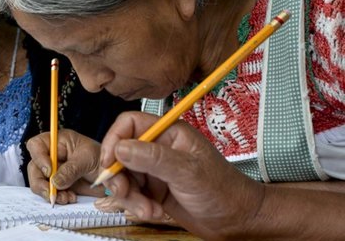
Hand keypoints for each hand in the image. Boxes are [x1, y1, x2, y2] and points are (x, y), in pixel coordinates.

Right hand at [26, 129, 104, 204]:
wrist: (112, 174)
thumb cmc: (101, 157)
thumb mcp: (88, 159)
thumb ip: (71, 169)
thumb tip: (55, 182)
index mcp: (58, 141)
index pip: (36, 145)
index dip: (38, 158)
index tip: (49, 172)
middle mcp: (52, 156)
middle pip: (34, 167)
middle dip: (40, 182)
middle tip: (52, 193)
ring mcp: (53, 171)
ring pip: (39, 183)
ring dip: (50, 193)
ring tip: (67, 198)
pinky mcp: (57, 185)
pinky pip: (49, 193)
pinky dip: (58, 198)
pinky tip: (71, 198)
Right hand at [96, 111, 264, 239]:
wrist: (237, 221)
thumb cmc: (223, 190)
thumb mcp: (188, 171)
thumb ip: (153, 158)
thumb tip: (121, 148)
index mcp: (168, 132)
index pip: (129, 125)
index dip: (114, 140)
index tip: (110, 161)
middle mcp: (158, 148)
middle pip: (120, 153)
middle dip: (119, 175)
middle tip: (122, 191)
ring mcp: (154, 170)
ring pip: (123, 176)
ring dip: (129, 196)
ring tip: (147, 209)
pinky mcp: (153, 189)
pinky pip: (131, 194)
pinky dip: (136, 205)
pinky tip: (153, 211)